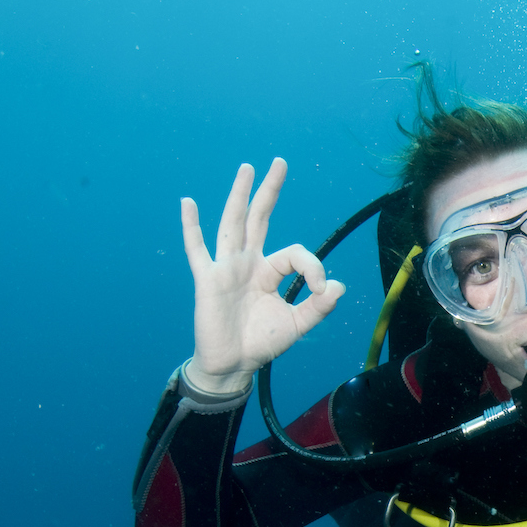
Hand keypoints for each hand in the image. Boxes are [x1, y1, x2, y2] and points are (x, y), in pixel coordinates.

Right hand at [180, 158, 344, 394]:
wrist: (233, 365)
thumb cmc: (261, 342)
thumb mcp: (297, 325)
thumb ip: (318, 307)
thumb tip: (338, 287)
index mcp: (269, 272)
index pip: (294, 254)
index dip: (313, 267)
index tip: (323, 289)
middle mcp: (248, 263)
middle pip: (259, 218)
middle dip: (269, 191)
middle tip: (279, 162)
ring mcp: (226, 268)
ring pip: (233, 224)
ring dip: (239, 195)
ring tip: (246, 168)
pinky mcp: (208, 280)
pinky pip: (197, 250)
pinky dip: (191, 227)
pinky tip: (188, 203)